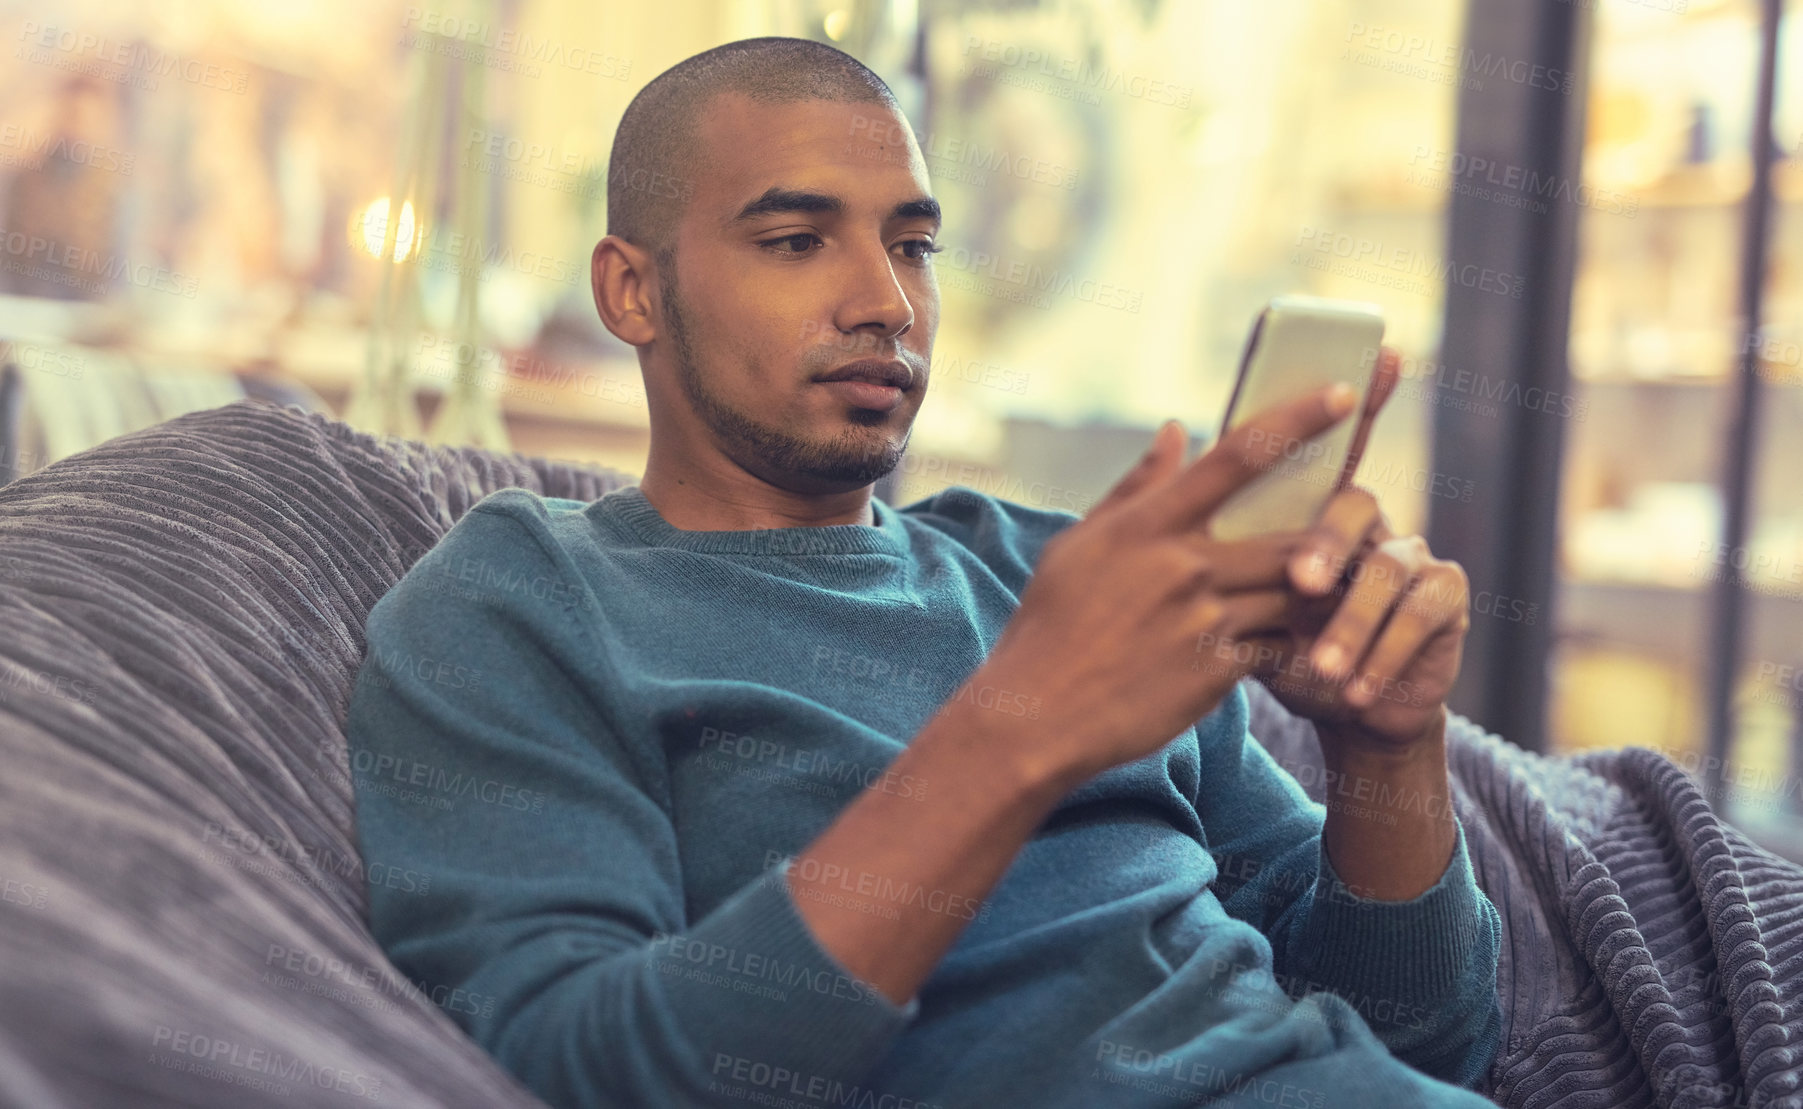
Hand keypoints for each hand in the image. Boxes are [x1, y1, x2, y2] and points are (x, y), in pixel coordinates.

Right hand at [971, 383, 1360, 785]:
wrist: (1038, 716)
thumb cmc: (1051, 625)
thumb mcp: (1080, 546)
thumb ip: (1136, 488)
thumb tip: (1174, 430)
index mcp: (1147, 524)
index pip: (1237, 455)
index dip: (1298, 420)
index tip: (1342, 394)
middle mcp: (1182, 565)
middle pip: (1290, 534)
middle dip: (1329, 535)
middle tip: (1353, 531)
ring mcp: (1203, 619)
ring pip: (1294, 591)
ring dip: (1313, 591)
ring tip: (1326, 591)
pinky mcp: (1217, 672)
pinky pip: (1279, 644)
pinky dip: (1288, 640)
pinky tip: (1280, 642)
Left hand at [1253, 492, 1469, 751]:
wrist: (1353, 714)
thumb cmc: (1294, 660)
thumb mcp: (1254, 632)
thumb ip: (1229, 598)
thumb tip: (1185, 578)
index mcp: (1316, 520)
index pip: (1305, 485)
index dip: (1282, 498)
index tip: (1250, 541)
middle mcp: (1369, 525)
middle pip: (1356, 506)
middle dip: (1327, 543)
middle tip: (1302, 584)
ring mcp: (1414, 554)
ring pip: (1388, 569)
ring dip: (1355, 624)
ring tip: (1327, 669)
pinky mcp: (1448, 593)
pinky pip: (1420, 613)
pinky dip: (1386, 655)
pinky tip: (1357, 692)